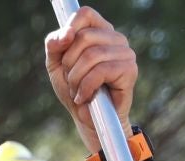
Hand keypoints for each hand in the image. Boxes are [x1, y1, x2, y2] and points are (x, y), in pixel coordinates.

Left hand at [44, 8, 136, 153]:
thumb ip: (55, 45)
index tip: (61, 47)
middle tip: (71, 81)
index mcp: (100, 32)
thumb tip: (65, 35)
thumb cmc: (75, 91)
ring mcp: (125, 53)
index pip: (85, 14)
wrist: (89, 121)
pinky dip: (87, 87)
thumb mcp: (57, 65)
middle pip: (84, 37)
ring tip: (78, 92)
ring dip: (76, 78)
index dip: (69, 28)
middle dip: (69, 63)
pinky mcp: (130, 70)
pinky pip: (101, 71)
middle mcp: (116, 39)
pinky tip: (85, 97)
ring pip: (91, 55)